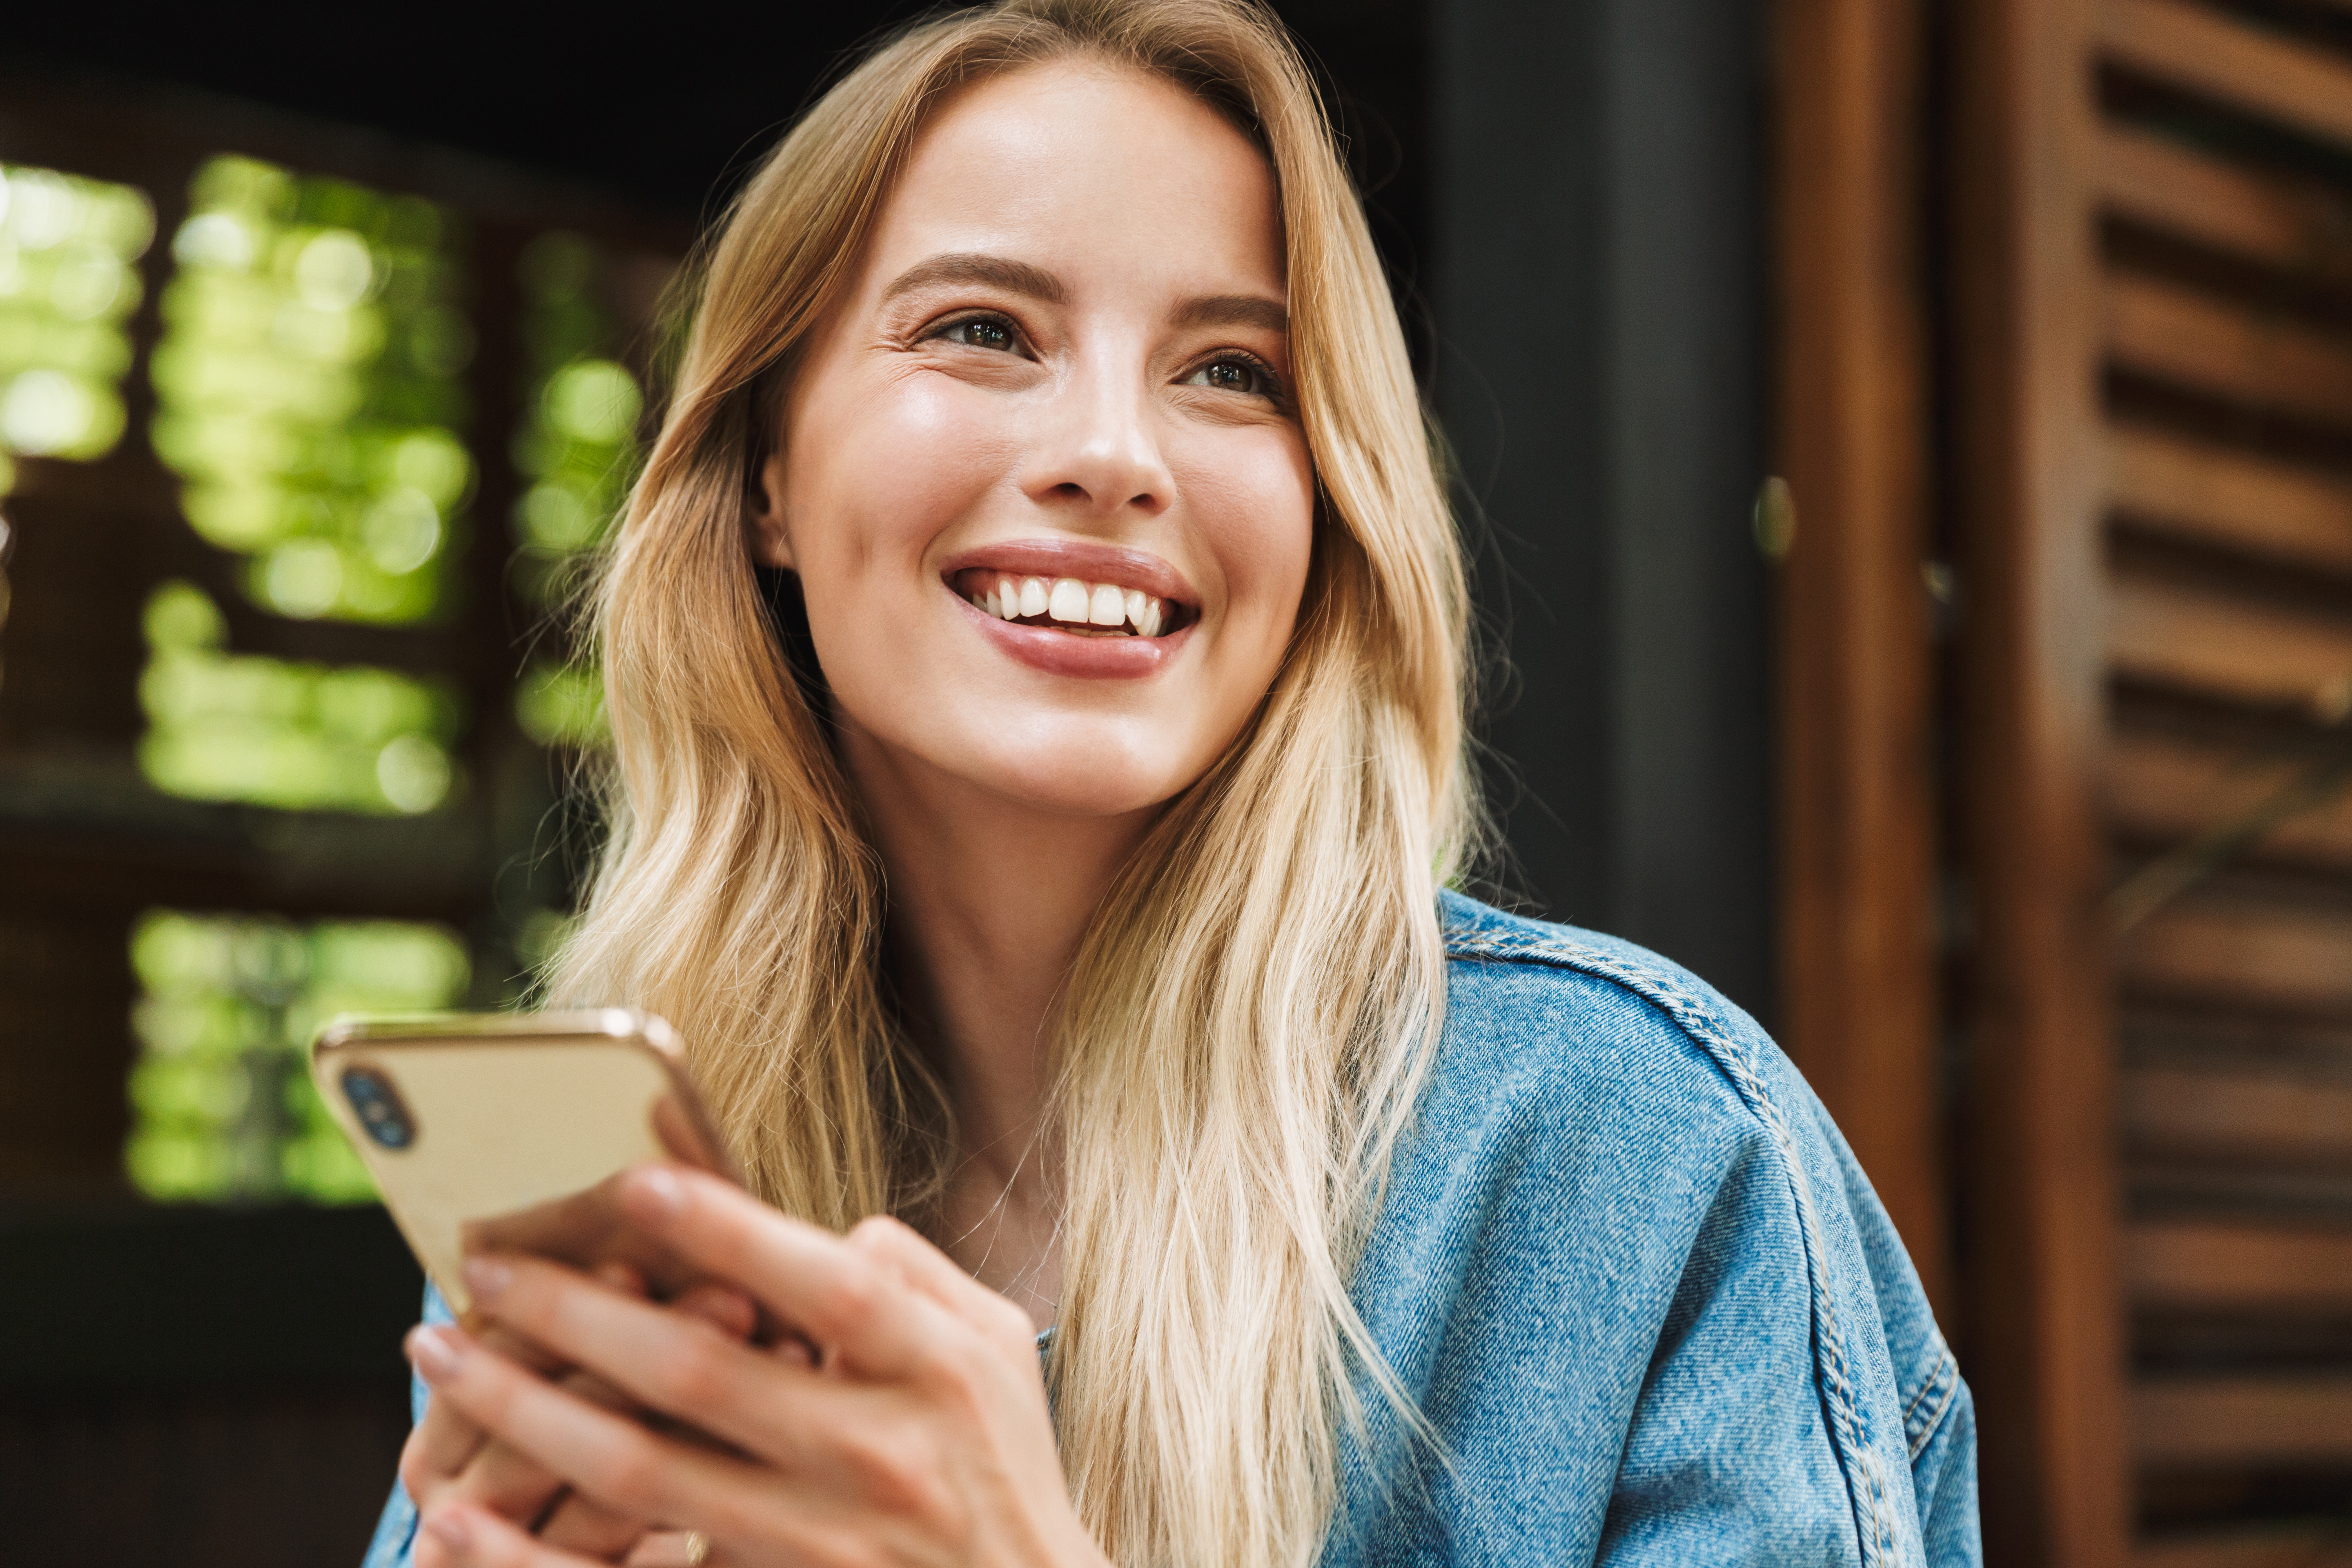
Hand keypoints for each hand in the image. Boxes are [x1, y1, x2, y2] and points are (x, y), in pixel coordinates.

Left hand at [404, 1164, 1108, 1567]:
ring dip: (526, 1412)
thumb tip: (823, 1232)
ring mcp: (819, 1544)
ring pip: (642, 1475)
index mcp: (932, 1371)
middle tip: (484, 1266)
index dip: (728, 1229)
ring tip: (443, 1357)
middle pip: (701, 1374)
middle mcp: (875, 1454)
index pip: (824, 1285)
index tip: (628, 1179)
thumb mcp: (995, 1348)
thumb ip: (913, 1276)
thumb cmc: (1003, 1466)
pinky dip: (529, 1560)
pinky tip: (452, 1522)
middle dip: (576, 1312)